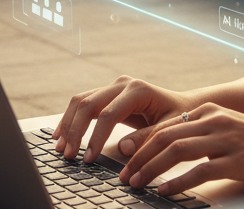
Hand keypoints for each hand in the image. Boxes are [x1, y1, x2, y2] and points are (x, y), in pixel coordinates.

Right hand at [52, 75, 188, 162]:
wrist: (183, 106)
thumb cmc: (179, 118)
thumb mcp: (169, 130)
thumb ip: (146, 138)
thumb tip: (122, 149)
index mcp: (137, 90)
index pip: (108, 114)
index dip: (95, 138)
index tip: (88, 159)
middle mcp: (122, 84)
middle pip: (88, 103)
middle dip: (75, 130)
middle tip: (68, 155)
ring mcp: (113, 87)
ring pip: (81, 101)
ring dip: (68, 124)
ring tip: (59, 146)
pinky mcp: (108, 94)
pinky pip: (84, 103)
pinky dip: (71, 118)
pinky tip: (62, 133)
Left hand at [117, 102, 243, 194]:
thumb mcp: (228, 130)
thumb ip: (202, 135)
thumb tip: (171, 150)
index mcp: (208, 111)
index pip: (165, 125)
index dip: (140, 141)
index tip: (123, 156)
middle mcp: (213, 120)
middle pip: (165, 136)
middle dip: (139, 155)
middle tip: (123, 174)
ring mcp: (225, 139)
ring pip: (176, 150)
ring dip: (151, 168)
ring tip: (137, 183)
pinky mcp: (237, 160)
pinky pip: (200, 170)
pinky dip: (178, 181)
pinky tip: (165, 191)